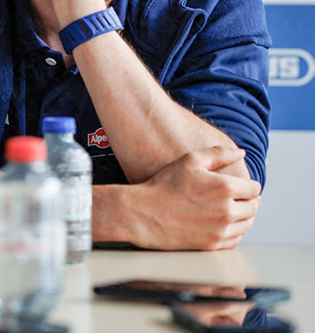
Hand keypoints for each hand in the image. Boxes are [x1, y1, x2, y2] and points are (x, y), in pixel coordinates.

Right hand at [126, 144, 260, 249]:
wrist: (144, 213)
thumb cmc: (164, 185)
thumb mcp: (190, 161)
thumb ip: (219, 154)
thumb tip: (240, 153)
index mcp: (225, 188)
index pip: (255, 189)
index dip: (248, 186)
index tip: (239, 186)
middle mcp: (227, 211)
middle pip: (254, 207)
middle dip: (247, 201)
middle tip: (234, 198)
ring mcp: (221, 230)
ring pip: (247, 224)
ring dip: (242, 217)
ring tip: (227, 210)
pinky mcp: (213, 245)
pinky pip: (235, 240)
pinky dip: (233, 232)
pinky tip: (220, 224)